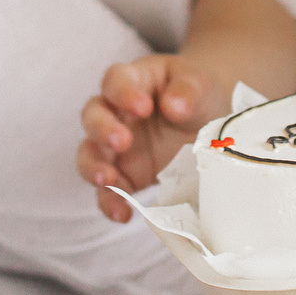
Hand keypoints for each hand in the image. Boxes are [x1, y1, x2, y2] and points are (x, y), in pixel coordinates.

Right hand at [79, 53, 219, 220]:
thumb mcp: (199, 84)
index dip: (123, 93)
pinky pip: (107, 190)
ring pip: (89, 154)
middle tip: (123, 141)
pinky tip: (122, 213)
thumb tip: (174, 105)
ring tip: (108, 180)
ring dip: (94, 167)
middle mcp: (115, 113)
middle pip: (92, 116)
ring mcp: (116, 147)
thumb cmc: (195, 94)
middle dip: (102, 130)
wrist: (205, 122)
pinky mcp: (125, 175)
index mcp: (133, 82)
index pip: (116, 80)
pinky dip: (109, 202)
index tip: (144, 107)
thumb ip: (188, 90)